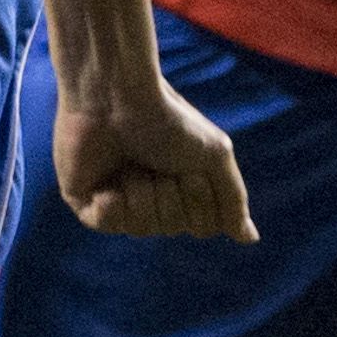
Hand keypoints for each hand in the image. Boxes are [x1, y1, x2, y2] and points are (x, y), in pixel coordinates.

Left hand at [56, 78, 258, 239]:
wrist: (117, 96)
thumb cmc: (168, 120)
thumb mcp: (214, 156)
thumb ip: (233, 199)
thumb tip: (250, 239)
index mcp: (183, 190)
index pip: (203, 225)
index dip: (201, 199)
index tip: (191, 168)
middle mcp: (153, 199)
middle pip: (173, 227)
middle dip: (171, 193)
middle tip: (159, 160)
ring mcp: (119, 202)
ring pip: (140, 227)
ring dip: (142, 191)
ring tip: (131, 163)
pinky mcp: (86, 201)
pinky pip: (107, 224)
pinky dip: (113, 202)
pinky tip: (109, 181)